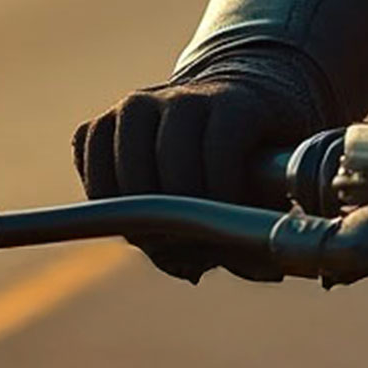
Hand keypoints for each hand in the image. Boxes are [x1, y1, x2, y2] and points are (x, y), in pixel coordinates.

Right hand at [72, 59, 325, 281]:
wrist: (231, 101)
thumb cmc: (259, 149)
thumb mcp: (278, 174)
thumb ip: (261, 219)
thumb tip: (241, 272)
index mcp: (237, 102)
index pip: (221, 146)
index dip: (220, 195)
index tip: (225, 226)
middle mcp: (186, 95)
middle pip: (169, 155)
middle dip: (175, 212)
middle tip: (185, 245)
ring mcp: (142, 102)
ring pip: (123, 155)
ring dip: (134, 210)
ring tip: (157, 238)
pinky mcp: (106, 119)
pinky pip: (89, 150)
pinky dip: (101, 193)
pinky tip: (128, 214)